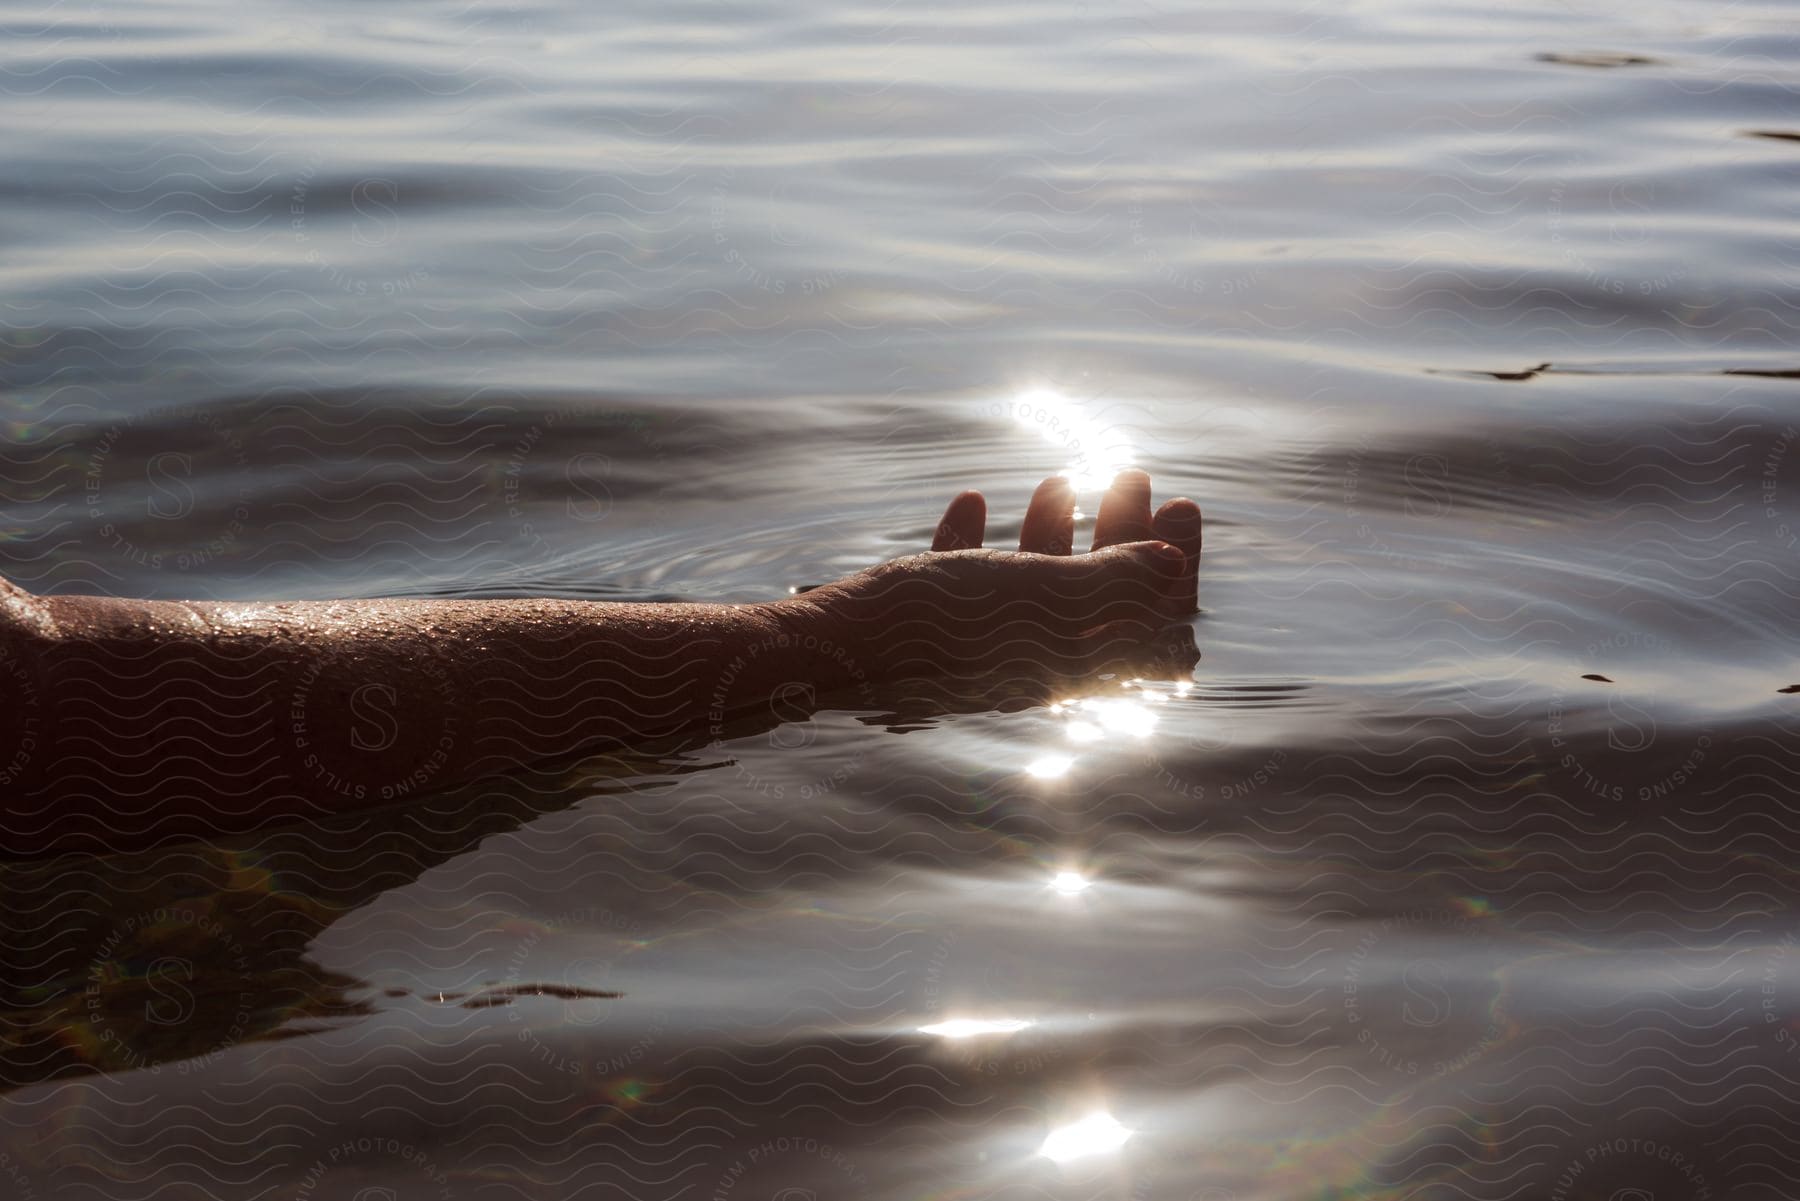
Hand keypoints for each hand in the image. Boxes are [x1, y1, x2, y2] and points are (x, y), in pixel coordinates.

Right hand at [793, 471, 1201, 683]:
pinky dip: (975, 542)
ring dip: (1054, 530)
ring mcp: (979, 652)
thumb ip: (1114, 582)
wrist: (822, 657)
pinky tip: (973, 501)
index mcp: (1071, 668)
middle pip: (1097, 601)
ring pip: (1032, 587)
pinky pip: (962, 585)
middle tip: (1131, 474)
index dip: (1175, 567)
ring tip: (1060, 478)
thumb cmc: (942, 623)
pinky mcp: (927, 635)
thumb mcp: (1042, 593)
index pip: (1150, 624)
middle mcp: (1032, 666)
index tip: (1182, 504)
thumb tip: (1172, 569)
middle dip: (1121, 534)